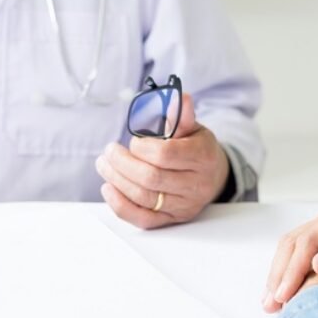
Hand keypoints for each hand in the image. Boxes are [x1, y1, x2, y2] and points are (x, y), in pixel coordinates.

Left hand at [96, 94, 229, 228]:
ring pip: (143, 197)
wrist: (213, 176)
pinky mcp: (172, 220)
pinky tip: (108, 188)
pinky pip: (143, 219)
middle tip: (109, 151)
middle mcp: (196, 185)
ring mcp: (184, 206)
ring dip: (116, 180)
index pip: (165, 155)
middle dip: (122, 163)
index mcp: (203, 157)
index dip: (141, 147)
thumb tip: (176, 97)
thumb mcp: (193, 128)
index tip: (133, 140)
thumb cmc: (197, 149)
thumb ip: (181, 116)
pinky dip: (120, 205)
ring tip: (104, 164)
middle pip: (151, 178)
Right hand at [262, 199, 317, 312]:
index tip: (285, 294)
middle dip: (280, 272)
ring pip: (293, 244)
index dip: (294, 269)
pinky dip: (290, 268)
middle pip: (295, 240)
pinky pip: (302, 248)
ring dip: (280, 271)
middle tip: (271, 302)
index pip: (310, 240)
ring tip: (271, 299)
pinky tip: (284, 286)